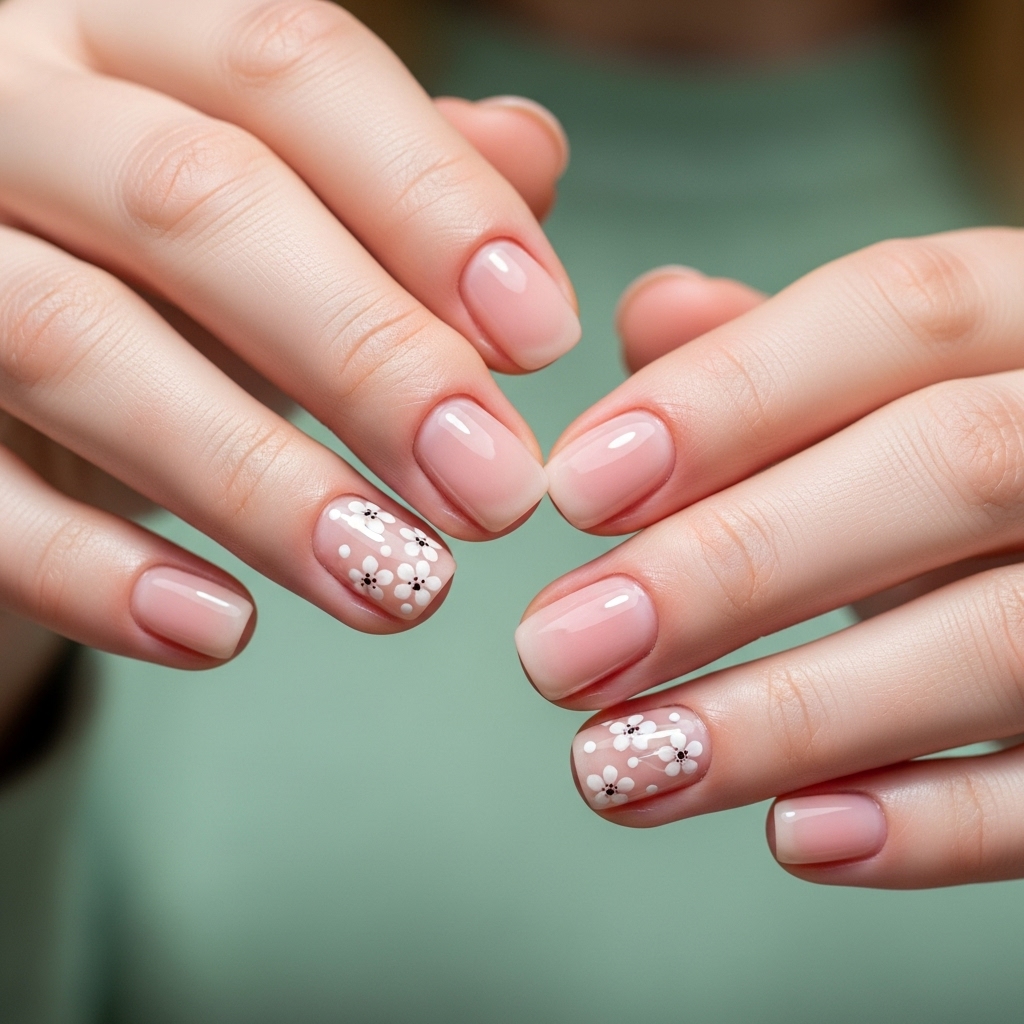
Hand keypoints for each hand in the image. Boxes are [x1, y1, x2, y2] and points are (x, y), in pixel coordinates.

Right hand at [0, 0, 576, 677]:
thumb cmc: (150, 256)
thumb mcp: (271, 192)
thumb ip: (390, 171)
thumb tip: (528, 155)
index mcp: (129, 32)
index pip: (291, 67)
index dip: (433, 201)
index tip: (543, 337)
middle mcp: (12, 110)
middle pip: (195, 201)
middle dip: (371, 356)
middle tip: (494, 493)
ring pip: (77, 344)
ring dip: (259, 485)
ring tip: (396, 582)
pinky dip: (92, 571)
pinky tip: (219, 630)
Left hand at [517, 230, 1023, 887]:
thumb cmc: (991, 460)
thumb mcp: (909, 387)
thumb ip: (785, 358)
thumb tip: (655, 311)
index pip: (902, 312)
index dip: (728, 397)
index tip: (575, 489)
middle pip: (946, 465)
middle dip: (729, 565)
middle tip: (561, 650)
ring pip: (998, 641)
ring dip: (789, 717)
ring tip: (626, 764)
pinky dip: (936, 823)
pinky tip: (795, 835)